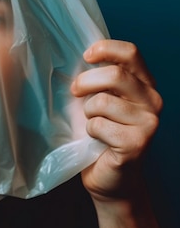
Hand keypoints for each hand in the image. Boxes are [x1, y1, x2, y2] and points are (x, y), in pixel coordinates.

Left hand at [71, 39, 162, 201]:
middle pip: (115, 74)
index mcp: (144, 83)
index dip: (106, 49)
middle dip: (85, 82)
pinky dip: (89, 131)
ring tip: (91, 122)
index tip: (86, 56)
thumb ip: (99, 78)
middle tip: (75, 92)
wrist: (111, 178)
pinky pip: (99, 125)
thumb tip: (78, 56)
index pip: (131, 52)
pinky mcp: (138, 143)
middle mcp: (152, 100)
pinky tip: (96, 140)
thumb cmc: (101, 133)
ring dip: (87, 112)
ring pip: (102, 101)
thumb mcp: (101, 98)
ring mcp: (149, 122)